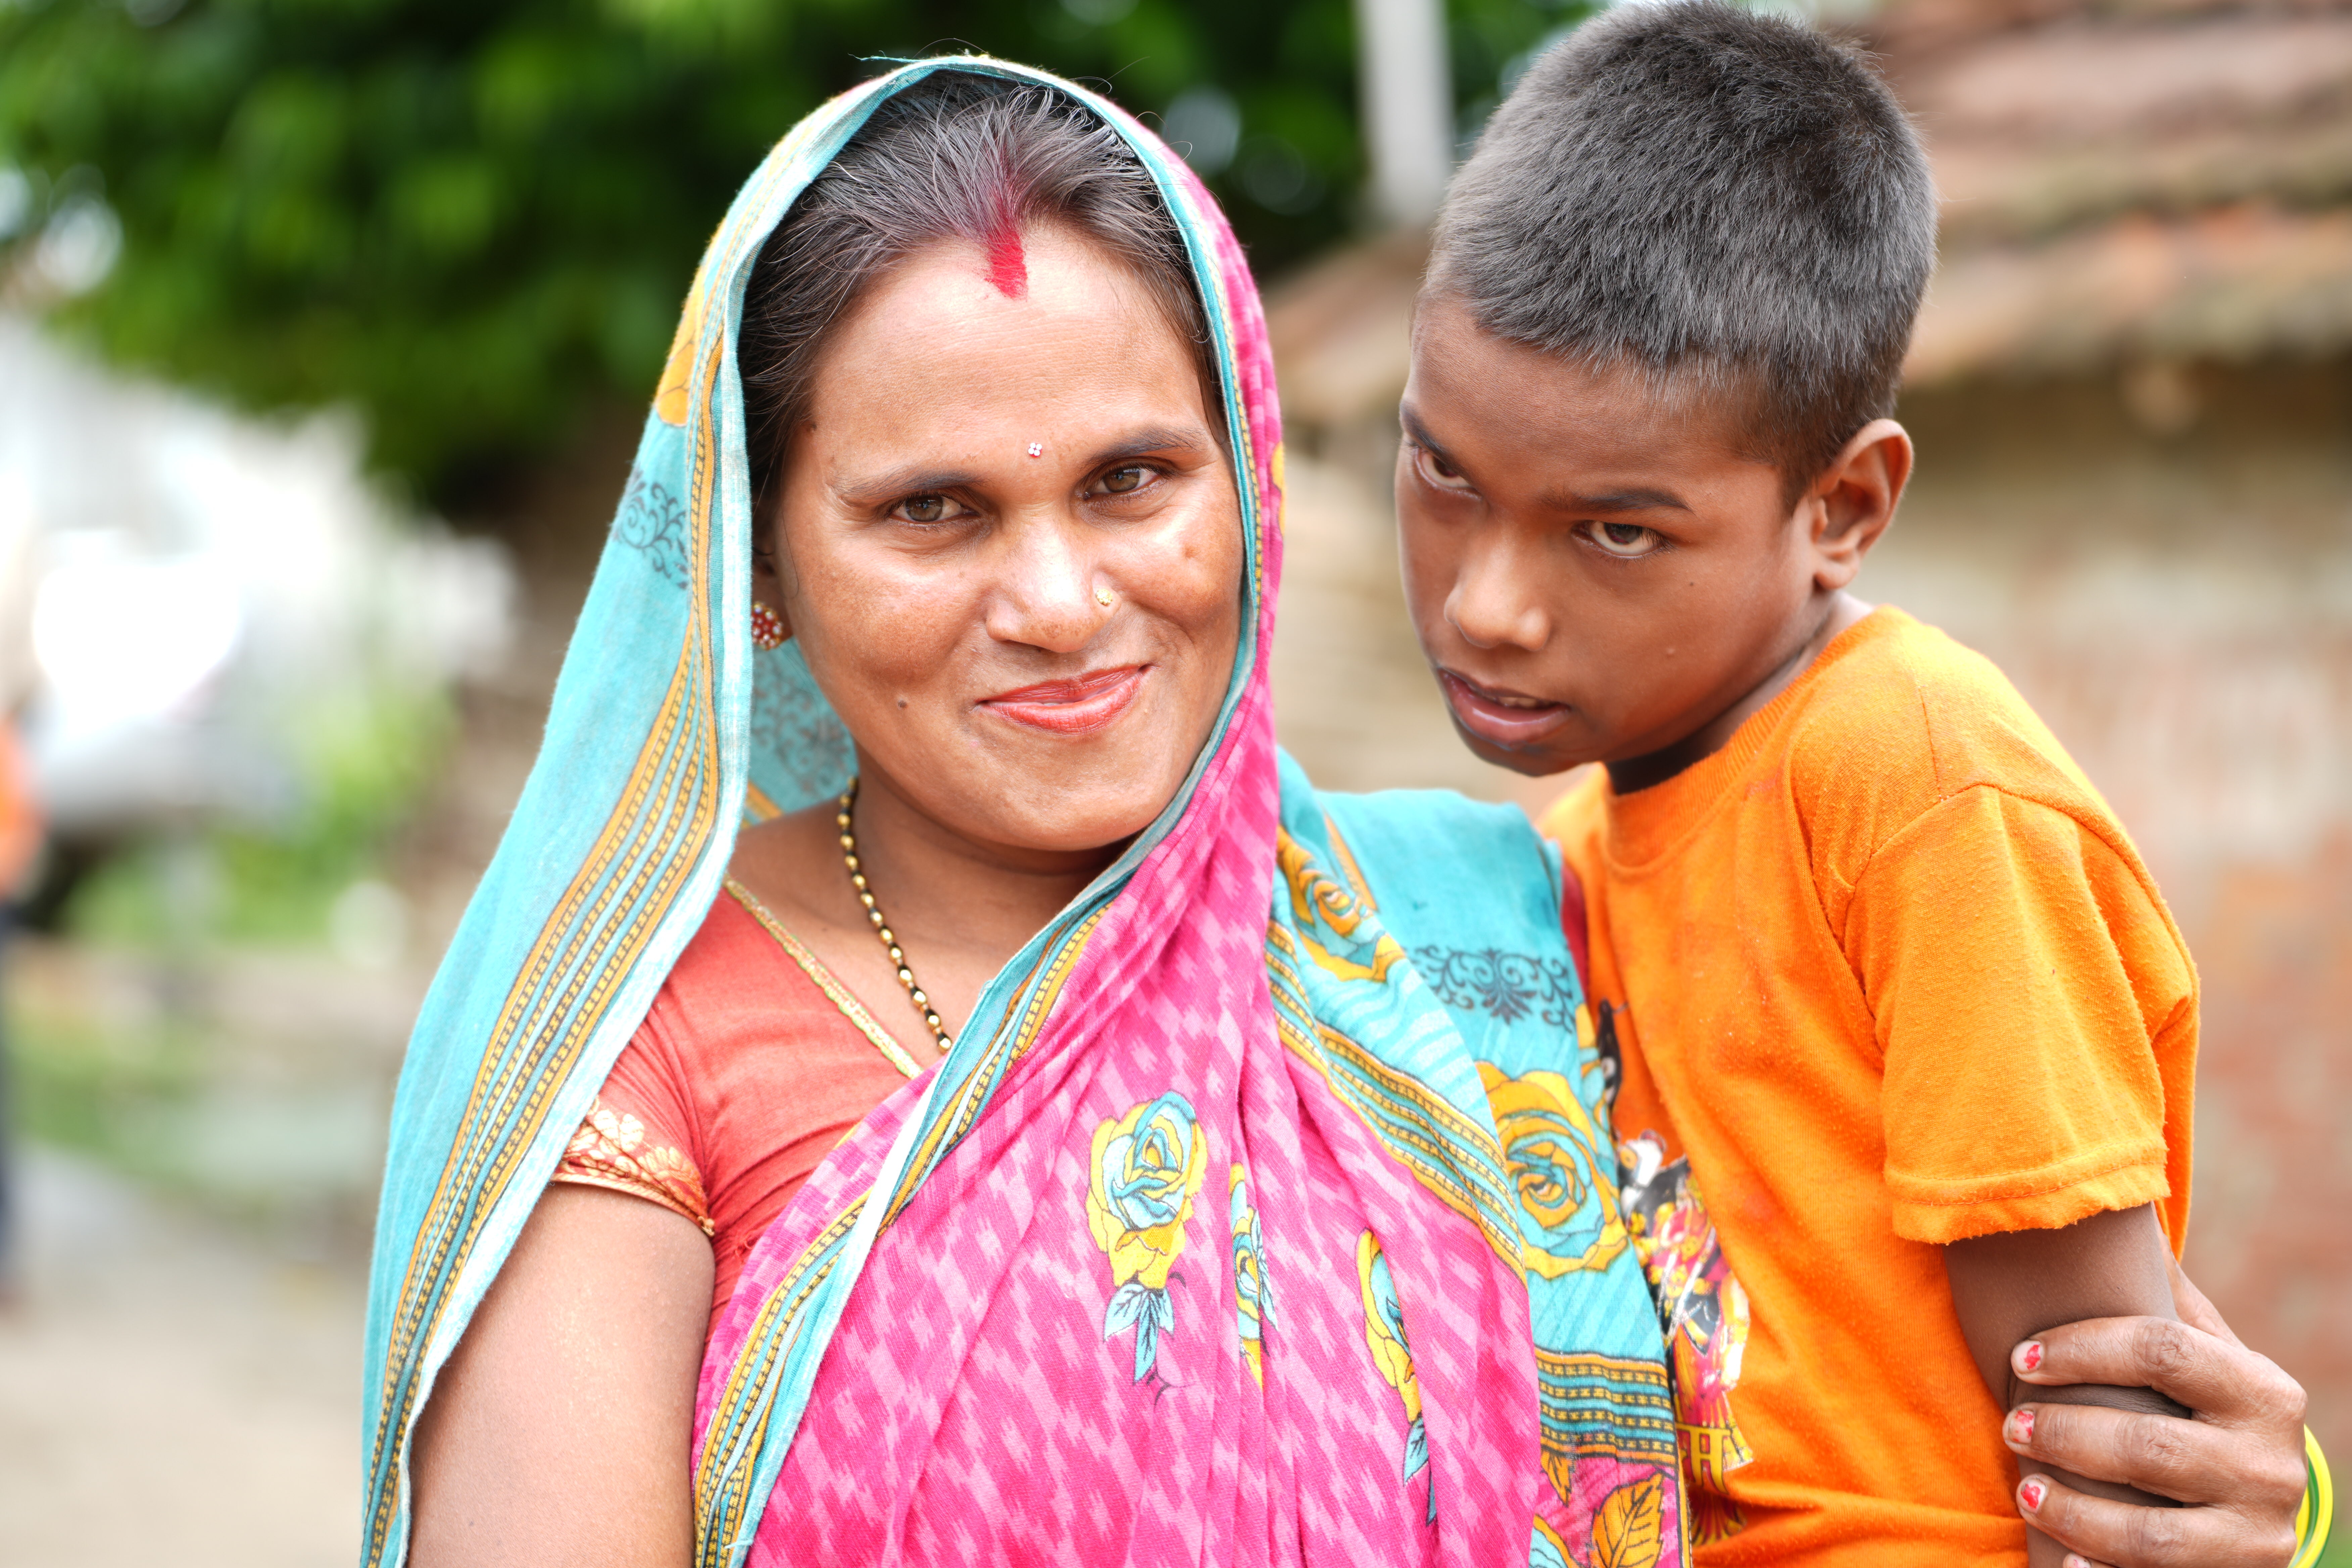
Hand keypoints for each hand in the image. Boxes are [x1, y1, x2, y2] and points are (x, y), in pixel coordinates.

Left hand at [2002, 1255, 2308, 1567]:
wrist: (2248, 1502)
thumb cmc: (2193, 1406)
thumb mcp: (2195, 1352)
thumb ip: (2158, 1295)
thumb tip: (2105, 1199)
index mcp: (2263, 1389)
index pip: (2159, 1350)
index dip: (2078, 1350)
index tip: (2018, 1356)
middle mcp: (2274, 1463)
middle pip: (2149, 1444)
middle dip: (2066, 1433)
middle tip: (2009, 1424)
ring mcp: (2260, 1530)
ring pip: (2149, 1529)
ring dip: (2073, 1509)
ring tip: (2022, 1486)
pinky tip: (2061, 1564)